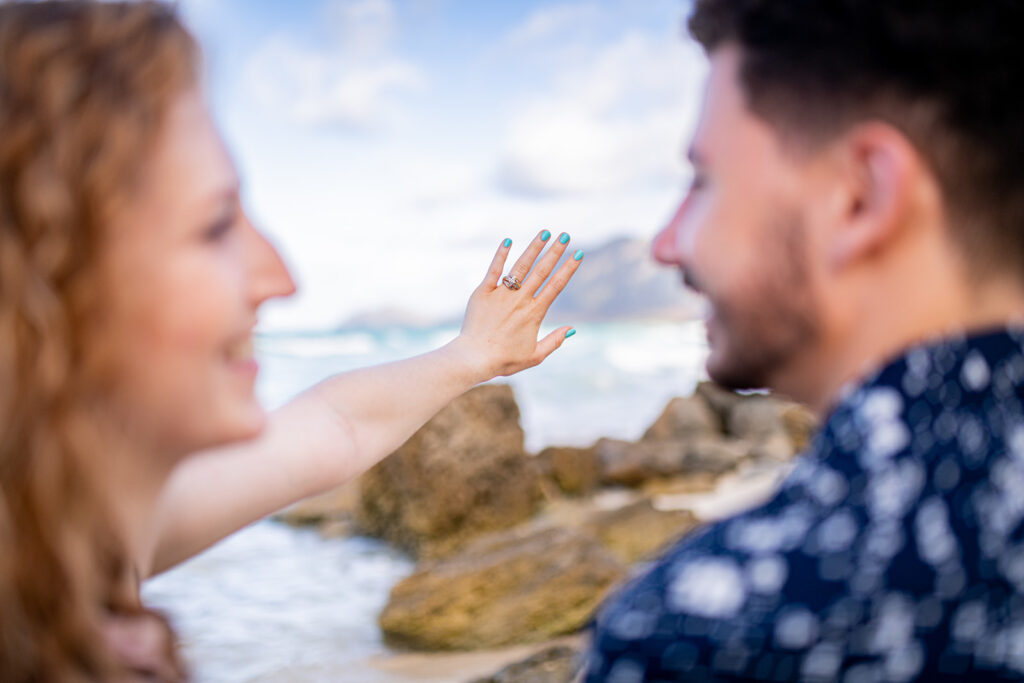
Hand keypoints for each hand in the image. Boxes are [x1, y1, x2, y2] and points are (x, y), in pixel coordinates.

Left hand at [453, 230, 582, 380]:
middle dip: (555, 251)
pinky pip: (494, 270)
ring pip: (521, 266)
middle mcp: (520, 300)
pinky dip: (501, 255)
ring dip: (534, 248)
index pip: (556, 285)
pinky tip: (508, 240)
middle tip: (566, 235)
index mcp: (534, 313)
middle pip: (542, 271)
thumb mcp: (535, 356)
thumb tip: (573, 328)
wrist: (474, 358)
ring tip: (544, 232)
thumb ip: (554, 341)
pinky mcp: (483, 292)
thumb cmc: (504, 360)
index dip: (569, 268)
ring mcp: (501, 295)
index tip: (579, 254)